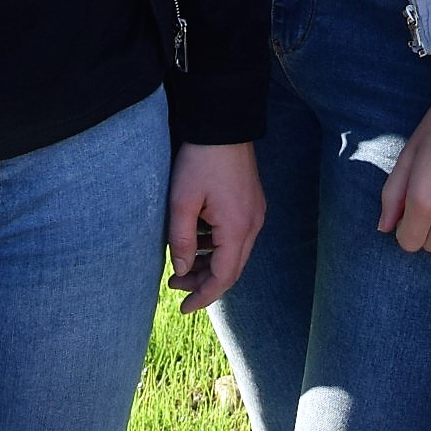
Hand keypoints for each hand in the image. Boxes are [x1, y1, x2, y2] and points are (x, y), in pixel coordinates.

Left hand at [166, 141, 266, 312]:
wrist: (223, 122)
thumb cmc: (200, 159)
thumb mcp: (182, 201)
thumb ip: (182, 240)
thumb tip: (182, 270)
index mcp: (237, 228)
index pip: (223, 277)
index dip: (203, 296)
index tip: (184, 308)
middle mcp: (253, 224)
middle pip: (231, 268)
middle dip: (203, 282)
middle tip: (175, 286)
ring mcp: (255, 212)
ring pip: (235, 253)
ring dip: (210, 263)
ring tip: (182, 265)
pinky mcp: (252, 202)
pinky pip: (237, 235)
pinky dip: (217, 246)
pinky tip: (197, 239)